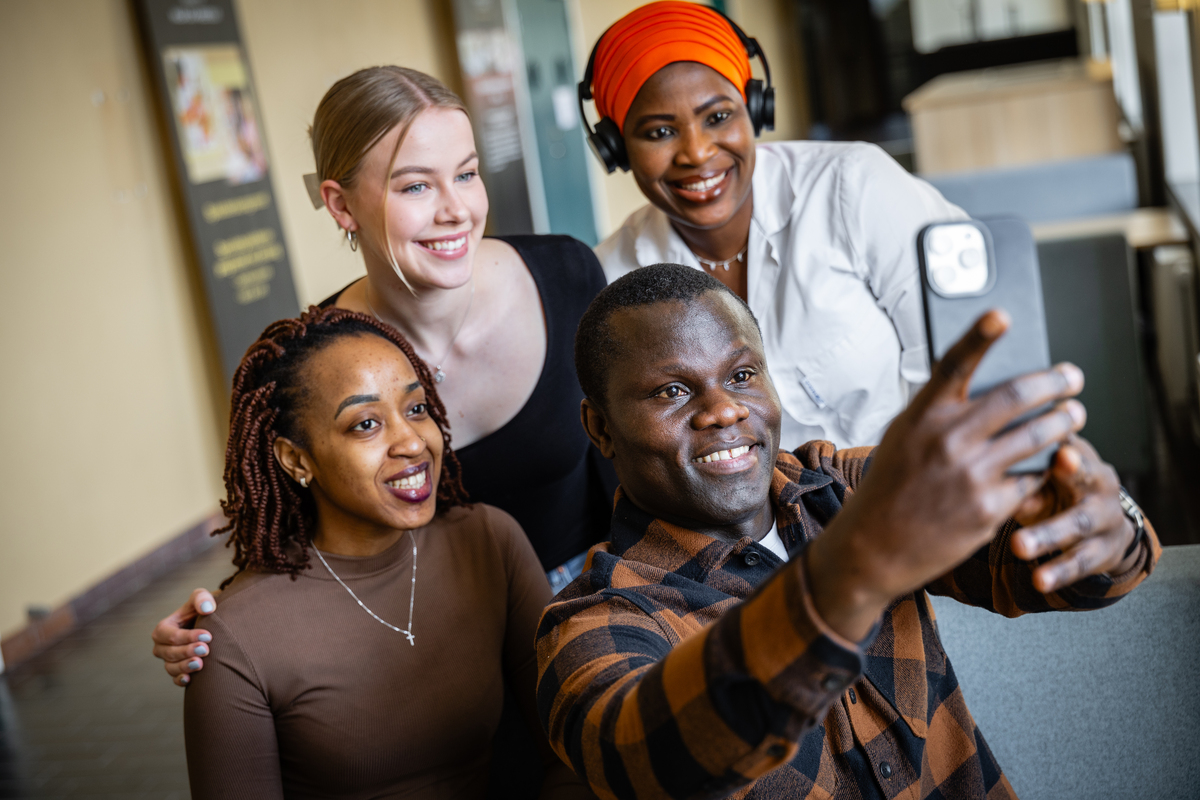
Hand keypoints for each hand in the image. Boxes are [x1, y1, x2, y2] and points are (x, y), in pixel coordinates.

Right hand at [150, 587, 216, 686]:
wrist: (213, 622)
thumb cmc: (204, 608)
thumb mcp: (202, 597)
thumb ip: (202, 598)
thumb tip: (206, 609)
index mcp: (164, 627)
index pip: (170, 635)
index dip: (186, 636)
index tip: (207, 635)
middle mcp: (163, 645)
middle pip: (169, 652)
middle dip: (186, 651)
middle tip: (205, 649)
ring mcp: (170, 659)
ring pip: (171, 667)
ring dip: (184, 666)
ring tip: (200, 664)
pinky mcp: (179, 669)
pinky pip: (175, 678)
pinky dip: (180, 680)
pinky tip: (190, 679)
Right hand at [807, 310, 1085, 639]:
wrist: (874, 548)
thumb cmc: (889, 488)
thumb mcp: (902, 438)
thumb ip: (938, 412)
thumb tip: (983, 388)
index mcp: (922, 417)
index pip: (954, 366)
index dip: (979, 336)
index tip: (1002, 315)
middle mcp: (948, 440)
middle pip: (1017, 397)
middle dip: (1054, 383)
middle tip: (1071, 377)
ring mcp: (971, 475)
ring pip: (1038, 437)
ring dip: (1064, 422)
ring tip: (1073, 415)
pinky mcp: (990, 508)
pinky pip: (1033, 478)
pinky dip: (1044, 468)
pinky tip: (1050, 462)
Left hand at [1009, 434, 1137, 591]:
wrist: (1105, 527)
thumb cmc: (1059, 491)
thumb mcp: (1044, 480)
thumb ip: (1026, 481)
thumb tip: (1000, 488)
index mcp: (1081, 457)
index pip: (1072, 447)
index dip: (1066, 450)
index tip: (1059, 451)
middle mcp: (1101, 484)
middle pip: (1084, 480)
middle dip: (1064, 486)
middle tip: (1034, 485)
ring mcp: (1107, 518)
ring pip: (1078, 524)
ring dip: (1048, 536)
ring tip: (1019, 546)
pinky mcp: (1105, 550)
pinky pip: (1081, 561)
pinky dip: (1059, 572)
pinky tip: (1039, 581)